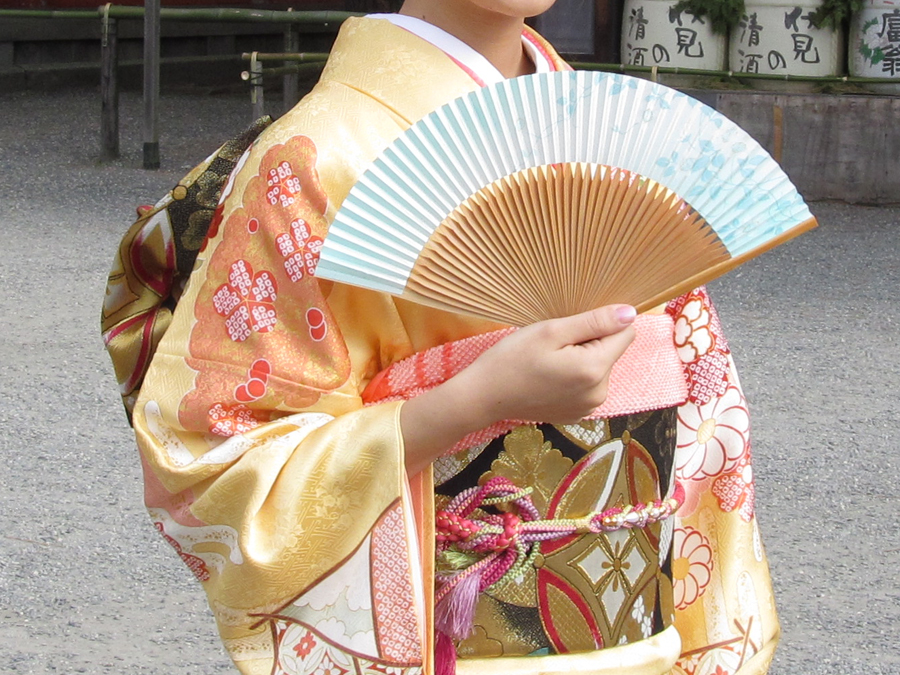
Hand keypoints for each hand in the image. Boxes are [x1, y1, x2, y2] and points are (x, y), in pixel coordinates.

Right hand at [400, 304, 635, 473]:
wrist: (484, 396)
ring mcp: (589, 407)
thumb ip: (594, 322)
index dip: (602, 323)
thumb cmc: (512, 358)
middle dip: (590, 342)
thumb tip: (630, 313)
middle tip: (555, 344)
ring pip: (600, 368)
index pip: (625, 333)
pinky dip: (574, 376)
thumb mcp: (550, 331)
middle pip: (612, 352)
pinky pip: (588, 385)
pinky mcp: (578, 414)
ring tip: (549, 360)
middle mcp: (599, 393)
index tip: (574, 326)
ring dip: (583, 358)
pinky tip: (549, 376)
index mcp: (594, 370)